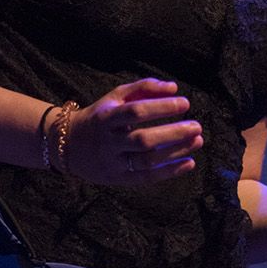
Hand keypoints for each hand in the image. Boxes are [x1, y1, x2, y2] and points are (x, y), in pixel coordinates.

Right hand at [61, 78, 203, 184]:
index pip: (136, 112)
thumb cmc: (100, 116)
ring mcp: (112, 163)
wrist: (68, 145)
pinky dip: (169, 172)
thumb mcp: (115, 97)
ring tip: (197, 142)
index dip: (161, 107)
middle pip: (143, 140)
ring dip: (175, 152)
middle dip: (173, 133)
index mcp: (106, 118)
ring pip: (146, 161)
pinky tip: (189, 163)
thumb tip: (173, 88)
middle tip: (197, 126)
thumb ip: (143, 88)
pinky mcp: (118, 179)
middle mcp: (108, 142)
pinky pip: (146, 178)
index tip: (184, 103)